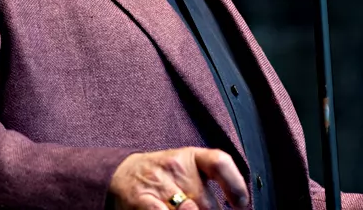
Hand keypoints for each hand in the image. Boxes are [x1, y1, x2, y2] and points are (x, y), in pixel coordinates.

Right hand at [109, 147, 248, 209]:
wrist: (119, 175)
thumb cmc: (160, 177)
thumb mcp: (185, 169)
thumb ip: (207, 185)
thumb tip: (238, 207)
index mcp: (191, 157)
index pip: (220, 163)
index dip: (235, 185)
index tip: (242, 204)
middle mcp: (176, 167)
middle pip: (208, 202)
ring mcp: (159, 183)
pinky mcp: (142, 201)